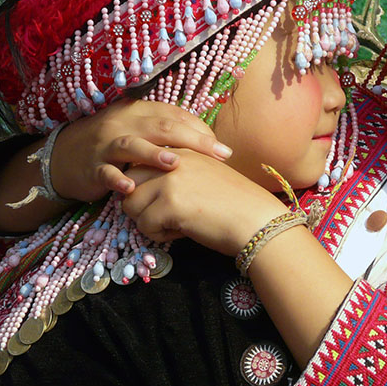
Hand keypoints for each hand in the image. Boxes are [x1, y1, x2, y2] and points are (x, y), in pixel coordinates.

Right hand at [51, 100, 231, 199]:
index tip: (222, 147)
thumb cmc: (111, 144)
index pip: (174, 115)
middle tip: (219, 154)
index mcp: (138, 111)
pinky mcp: (92, 167)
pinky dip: (117, 179)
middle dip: (193, 140)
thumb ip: (165, 131)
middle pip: (161, 127)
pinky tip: (130, 187)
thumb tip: (204, 138)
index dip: (200, 129)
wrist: (63, 156)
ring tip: (175, 163)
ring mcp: (105, 145)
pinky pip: (106, 173)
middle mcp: (123, 123)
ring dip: (153, 154)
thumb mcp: (136, 130)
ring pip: (131, 145)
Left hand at [123, 149, 286, 253]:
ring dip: (147, 220)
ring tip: (174, 224)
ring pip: (130, 204)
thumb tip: (145, 189)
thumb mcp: (204, 175)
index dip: (147, 188)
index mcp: (181, 150)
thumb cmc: (236, 204)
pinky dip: (160, 235)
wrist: (257, 220)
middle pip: (129, 182)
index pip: (141, 164)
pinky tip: (183, 232)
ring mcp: (169, 180)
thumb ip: (177, 174)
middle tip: (165, 216)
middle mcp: (172, 160)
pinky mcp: (168, 204)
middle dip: (140, 204)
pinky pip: (144, 225)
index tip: (165, 201)